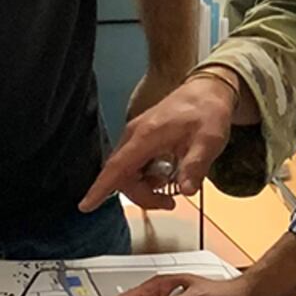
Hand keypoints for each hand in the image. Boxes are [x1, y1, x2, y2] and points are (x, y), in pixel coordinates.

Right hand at [80, 70, 242, 211]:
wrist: (209, 89)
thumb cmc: (208, 111)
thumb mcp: (209, 141)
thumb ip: (196, 166)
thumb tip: (186, 190)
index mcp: (147, 135)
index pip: (117, 167)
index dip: (101, 188)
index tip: (86, 205)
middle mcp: (135, 135)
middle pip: (122, 176)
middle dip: (142, 195)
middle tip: (170, 202)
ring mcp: (137, 136)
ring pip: (128, 172)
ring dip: (145, 187)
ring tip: (173, 189)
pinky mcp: (142, 138)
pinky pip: (135, 165)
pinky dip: (148, 177)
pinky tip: (168, 175)